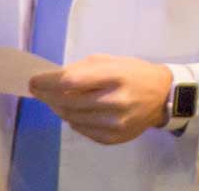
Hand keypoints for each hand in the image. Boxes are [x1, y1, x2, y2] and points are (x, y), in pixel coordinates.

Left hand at [31, 55, 172, 144]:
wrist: (164, 95)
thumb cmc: (135, 73)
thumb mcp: (112, 61)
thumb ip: (83, 69)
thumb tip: (51, 79)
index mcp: (116, 76)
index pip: (71, 82)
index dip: (47, 82)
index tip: (34, 81)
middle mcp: (116, 101)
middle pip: (67, 102)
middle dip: (47, 96)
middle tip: (39, 91)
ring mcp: (115, 123)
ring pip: (71, 118)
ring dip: (59, 108)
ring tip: (57, 101)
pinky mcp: (114, 137)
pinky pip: (82, 130)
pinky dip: (74, 120)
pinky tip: (77, 112)